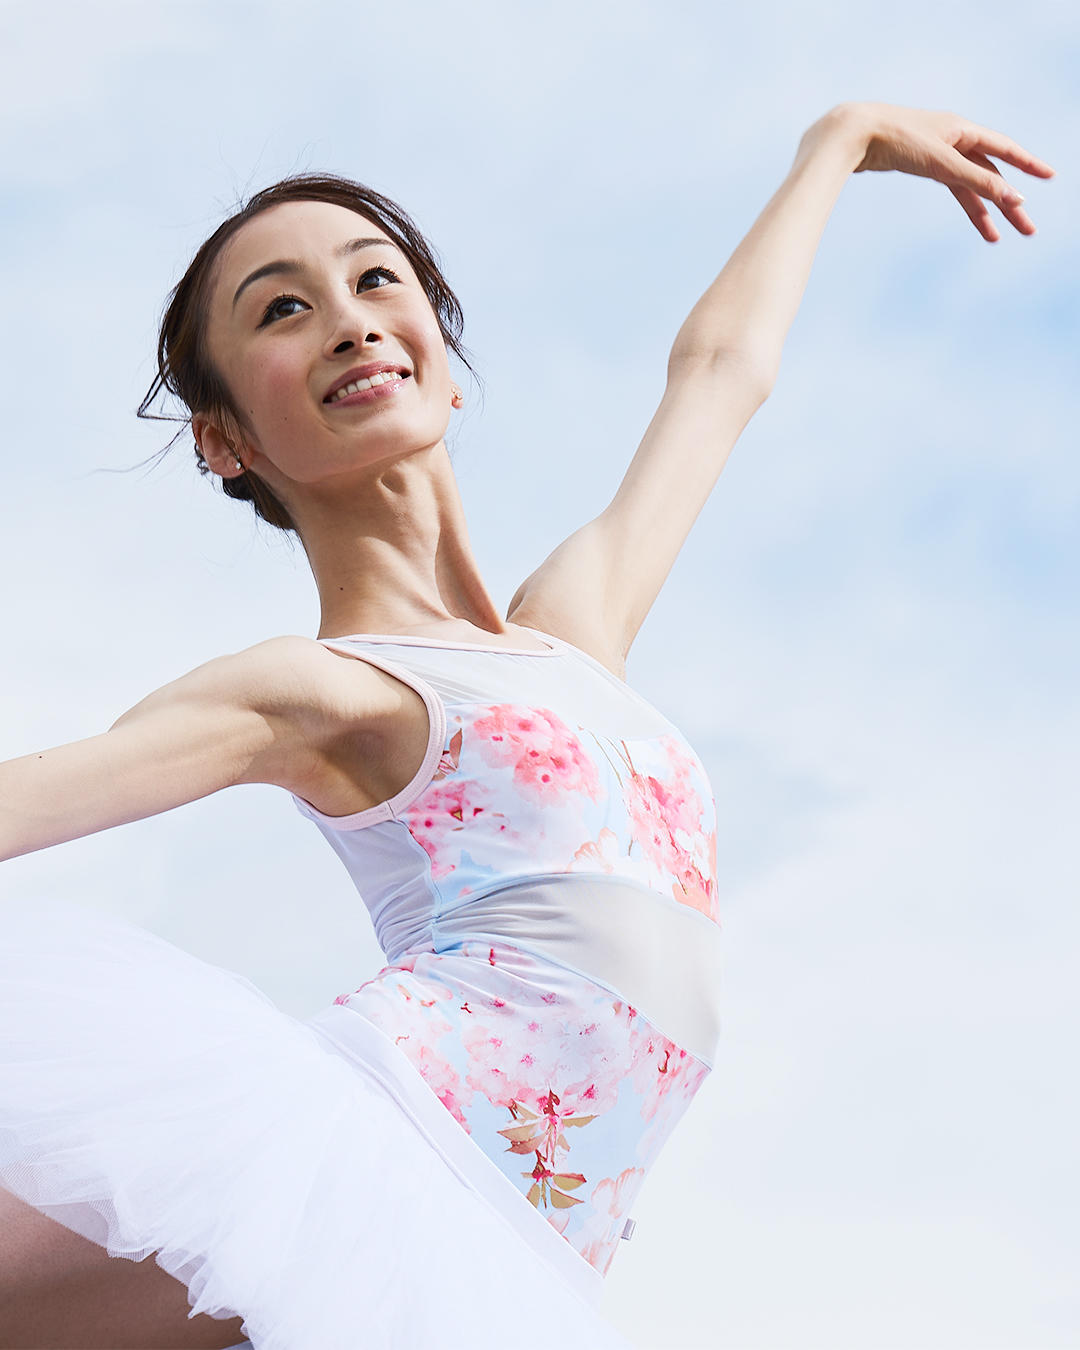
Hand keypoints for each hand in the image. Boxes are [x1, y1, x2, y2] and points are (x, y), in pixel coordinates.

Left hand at [832, 101, 1055, 241]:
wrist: (853, 135)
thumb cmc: (896, 140)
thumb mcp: (942, 163)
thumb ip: (978, 182)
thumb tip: (1015, 198)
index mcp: (962, 129)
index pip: (1004, 149)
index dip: (1027, 165)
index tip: (1049, 176)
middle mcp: (953, 139)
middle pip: (990, 174)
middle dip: (1009, 202)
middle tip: (1028, 229)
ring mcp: (937, 154)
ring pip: (970, 186)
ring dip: (985, 211)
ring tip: (998, 237)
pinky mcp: (919, 166)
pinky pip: (951, 188)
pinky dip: (964, 204)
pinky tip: (977, 220)